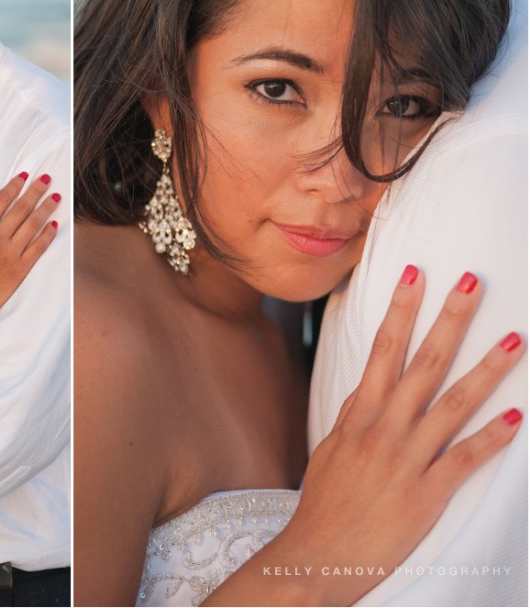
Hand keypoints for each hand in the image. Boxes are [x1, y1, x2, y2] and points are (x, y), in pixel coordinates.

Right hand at [0, 172, 59, 318]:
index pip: (2, 199)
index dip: (16, 185)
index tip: (26, 175)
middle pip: (21, 208)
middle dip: (36, 190)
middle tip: (47, 179)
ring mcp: (10, 253)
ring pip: (33, 224)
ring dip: (47, 207)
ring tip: (56, 196)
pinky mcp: (21, 268)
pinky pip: (38, 247)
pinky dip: (48, 234)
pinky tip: (55, 223)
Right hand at [246, 267, 522, 605]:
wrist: (318, 553)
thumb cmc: (326, 502)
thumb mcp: (332, 448)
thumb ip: (354, 414)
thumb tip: (369, 384)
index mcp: (360, 415)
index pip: (383, 350)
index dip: (401, 310)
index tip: (416, 275)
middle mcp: (383, 429)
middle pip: (422, 364)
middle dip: (449, 321)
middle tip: (472, 284)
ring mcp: (406, 459)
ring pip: (452, 404)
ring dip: (486, 370)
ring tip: (515, 340)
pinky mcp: (426, 493)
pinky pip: (465, 459)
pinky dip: (492, 437)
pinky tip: (518, 416)